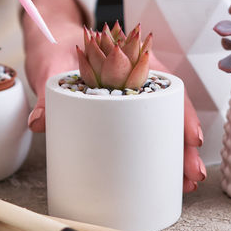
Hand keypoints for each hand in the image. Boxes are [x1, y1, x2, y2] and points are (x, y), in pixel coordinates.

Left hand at [21, 0, 206, 192]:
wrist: (50, 45)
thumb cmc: (58, 50)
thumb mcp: (53, 68)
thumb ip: (46, 96)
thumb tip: (39, 122)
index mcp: (135, 62)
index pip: (170, 90)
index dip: (183, 114)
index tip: (191, 138)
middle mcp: (141, 82)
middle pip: (172, 114)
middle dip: (186, 147)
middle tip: (192, 176)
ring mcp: (133, 101)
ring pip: (163, 128)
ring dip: (177, 156)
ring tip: (184, 184)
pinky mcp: (121, 116)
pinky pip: (145, 135)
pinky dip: (156, 155)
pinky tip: (164, 177)